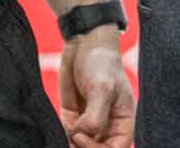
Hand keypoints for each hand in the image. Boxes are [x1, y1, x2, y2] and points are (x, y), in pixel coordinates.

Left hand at [60, 25, 134, 147]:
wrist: (84, 43)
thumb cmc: (101, 63)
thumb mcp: (102, 88)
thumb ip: (95, 116)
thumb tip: (80, 136)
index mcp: (124, 123)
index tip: (79, 137)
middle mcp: (108, 127)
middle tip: (70, 138)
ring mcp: (89, 123)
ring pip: (79, 146)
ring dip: (70, 144)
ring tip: (61, 135)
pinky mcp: (72, 117)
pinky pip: (66, 135)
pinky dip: (61, 136)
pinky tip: (56, 129)